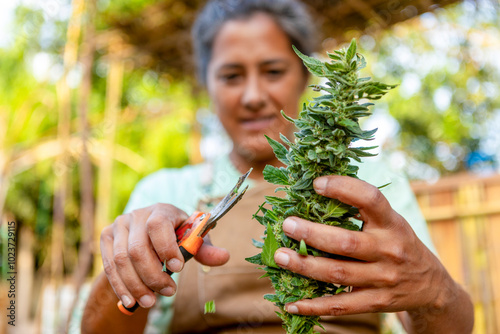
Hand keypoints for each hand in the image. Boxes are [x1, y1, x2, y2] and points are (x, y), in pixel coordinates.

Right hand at [100, 203, 229, 309]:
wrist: (148, 231)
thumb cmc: (175, 235)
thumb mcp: (192, 238)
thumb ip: (205, 248)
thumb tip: (225, 257)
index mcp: (161, 210)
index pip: (158, 225)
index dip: (166, 248)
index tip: (178, 268)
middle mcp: (137, 215)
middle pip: (138, 248)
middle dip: (153, 275)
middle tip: (168, 292)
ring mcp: (119, 226)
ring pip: (121, 260)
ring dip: (136, 285)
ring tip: (150, 302)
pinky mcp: (106, 238)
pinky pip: (109, 266)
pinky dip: (120, 286)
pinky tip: (131, 301)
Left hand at [273, 175, 458, 316]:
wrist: (430, 285)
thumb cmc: (398, 242)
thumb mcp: (390, 221)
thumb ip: (362, 209)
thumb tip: (315, 189)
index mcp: (392, 223)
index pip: (371, 200)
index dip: (343, 189)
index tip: (317, 184)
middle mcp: (389, 250)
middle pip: (346, 243)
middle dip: (313, 234)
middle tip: (287, 225)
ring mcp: (383, 279)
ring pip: (338, 273)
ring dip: (305, 266)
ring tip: (280, 256)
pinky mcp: (376, 303)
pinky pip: (341, 306)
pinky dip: (313, 306)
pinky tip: (290, 304)